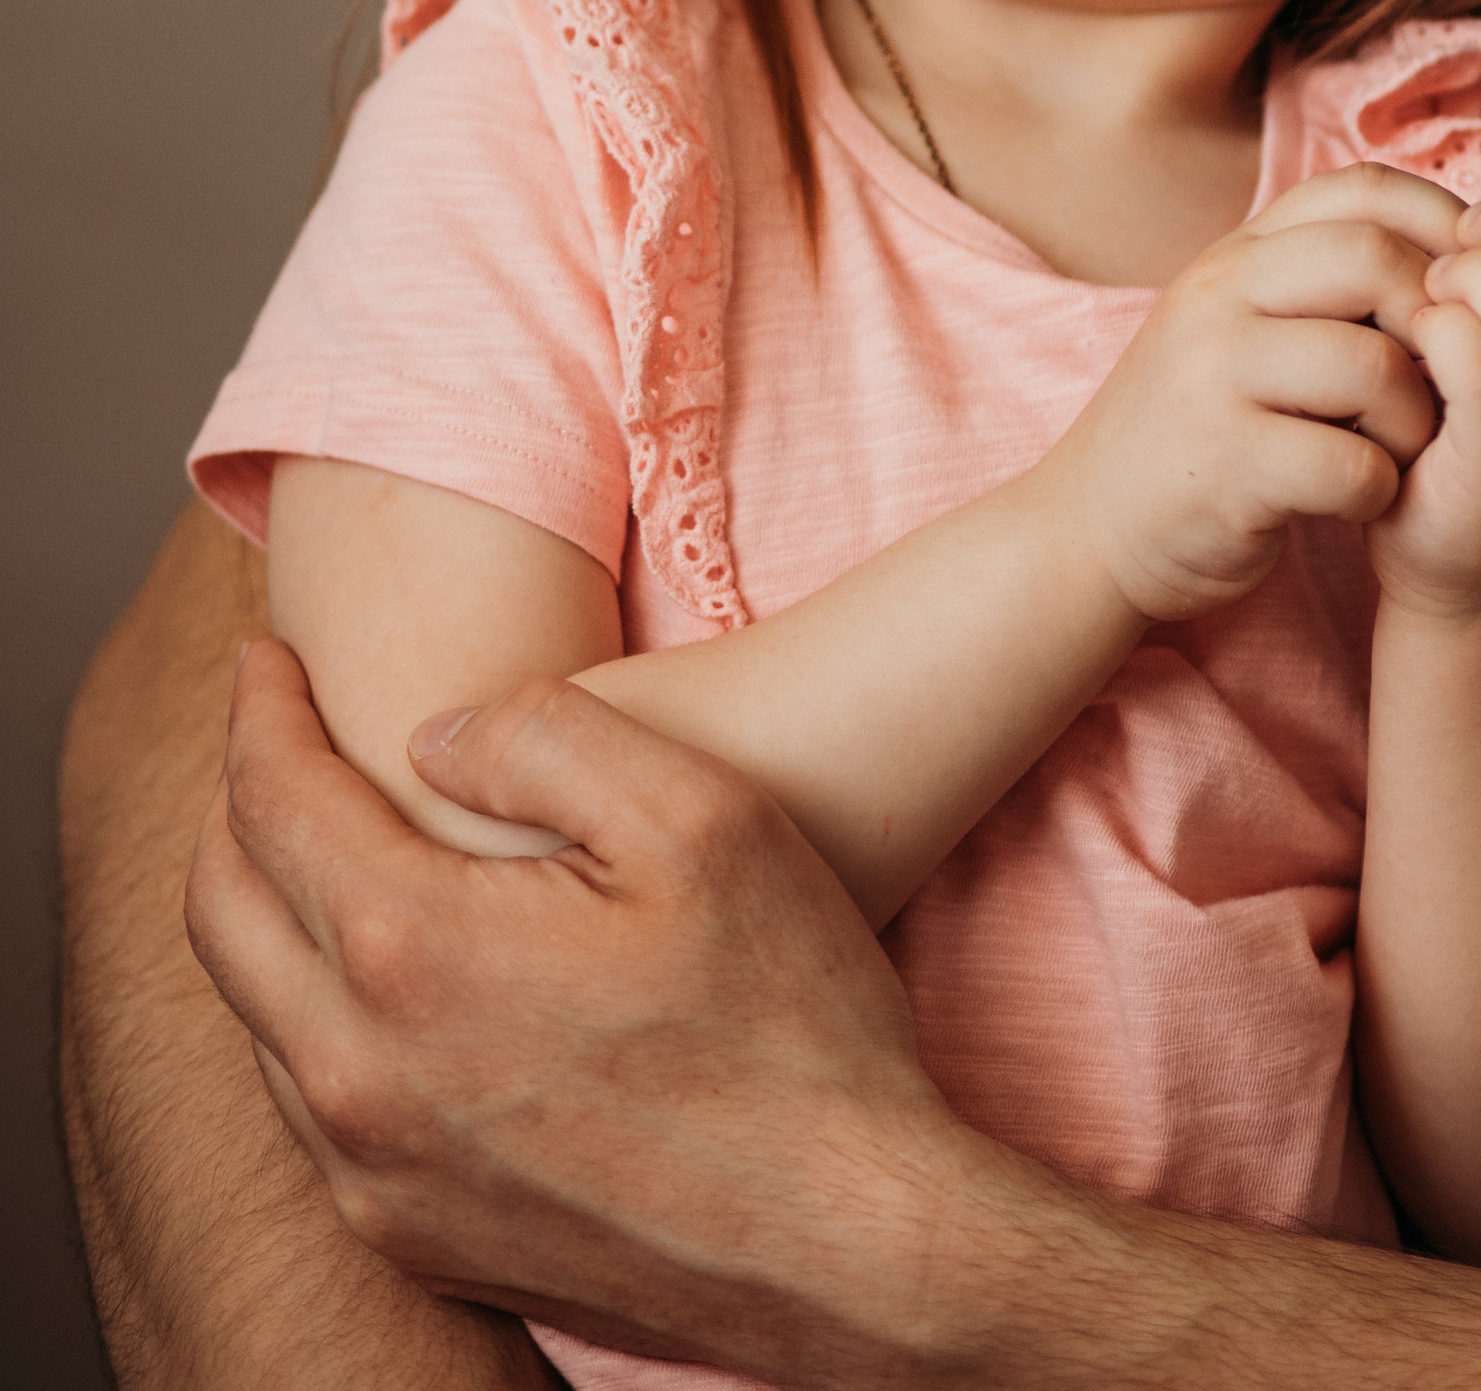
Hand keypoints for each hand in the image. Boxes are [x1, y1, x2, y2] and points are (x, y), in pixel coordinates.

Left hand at [186, 640, 980, 1378]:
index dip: (258, 710)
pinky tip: (382, 977)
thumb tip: (432, 736)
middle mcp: (360, 1079)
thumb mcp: (700, 813)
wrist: (843, 1239)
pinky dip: (309, 1013)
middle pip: (222, 910)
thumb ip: (546, 736)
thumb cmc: (788, 1017)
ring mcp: (375, 1176)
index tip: (266, 656)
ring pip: (256, 1015)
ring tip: (322, 841)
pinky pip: (310, 1105)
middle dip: (233, 802)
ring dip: (267, 911)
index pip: (271, 803)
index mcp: (415, 954)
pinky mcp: (411, 1239)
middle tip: (271, 734)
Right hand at [1040, 165, 1459, 620]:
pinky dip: (1381, 490)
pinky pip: (1352, 465)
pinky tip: (1362, 501)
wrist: (1092, 527)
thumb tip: (1461, 250)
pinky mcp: (1227, 468)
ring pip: (1375, 365)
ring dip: (1416, 419)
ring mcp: (1216, 378)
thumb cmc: (1204, 423)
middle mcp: (1219, 297)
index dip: (1440, 226)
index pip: (1363, 188)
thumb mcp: (1244, 323)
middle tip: (1445, 380)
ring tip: (1400, 449)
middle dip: (1438, 321)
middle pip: (1376, 259)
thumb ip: (1323, 279)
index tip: (1471, 288)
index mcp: (1236, 254)